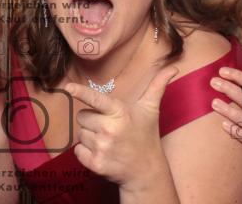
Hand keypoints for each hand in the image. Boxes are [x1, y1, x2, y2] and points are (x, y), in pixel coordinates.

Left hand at [64, 66, 178, 188]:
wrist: (146, 171)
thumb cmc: (146, 136)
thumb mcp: (150, 109)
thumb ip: (157, 86)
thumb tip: (173, 69)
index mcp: (120, 113)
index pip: (96, 100)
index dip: (81, 92)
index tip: (68, 87)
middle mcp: (110, 129)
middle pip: (82, 116)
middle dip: (92, 120)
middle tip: (109, 127)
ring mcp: (102, 148)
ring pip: (80, 133)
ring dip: (90, 136)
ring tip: (107, 141)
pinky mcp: (96, 164)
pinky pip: (78, 150)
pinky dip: (85, 152)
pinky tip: (101, 152)